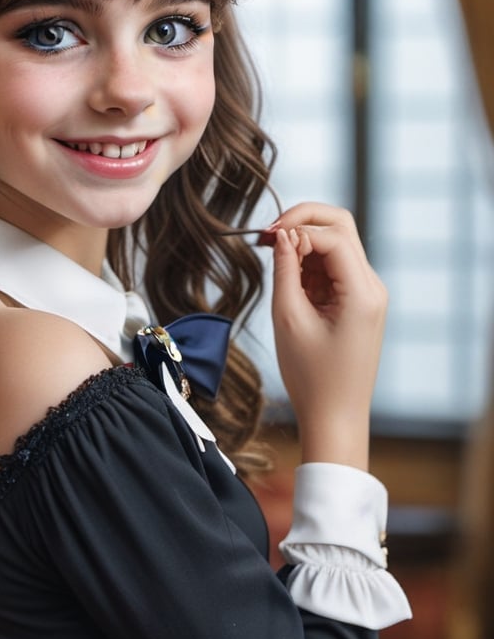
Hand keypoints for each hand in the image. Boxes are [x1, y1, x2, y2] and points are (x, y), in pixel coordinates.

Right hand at [266, 203, 386, 468]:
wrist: (335, 417)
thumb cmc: (311, 377)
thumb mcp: (289, 319)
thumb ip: (286, 271)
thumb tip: (283, 235)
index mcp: (363, 292)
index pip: (333, 236)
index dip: (297, 228)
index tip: (265, 238)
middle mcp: (372, 287)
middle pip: (341, 228)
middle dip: (304, 222)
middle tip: (269, 234)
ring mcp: (368, 293)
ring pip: (337, 244)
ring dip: (304, 244)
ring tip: (273, 258)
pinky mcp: (358, 301)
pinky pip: (334, 268)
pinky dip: (310, 264)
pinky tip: (288, 278)